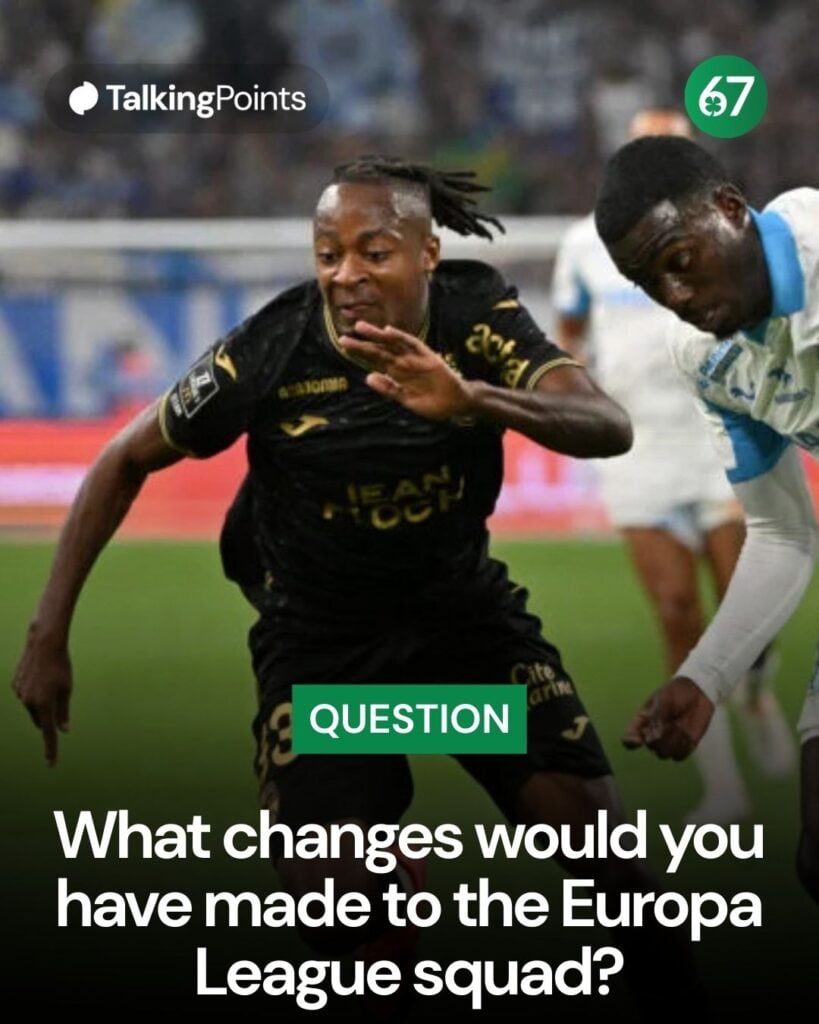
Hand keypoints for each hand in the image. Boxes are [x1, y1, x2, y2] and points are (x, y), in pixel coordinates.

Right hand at [12, 624, 72, 765]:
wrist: (44, 643)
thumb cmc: (61, 666)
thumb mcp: (67, 689)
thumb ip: (63, 712)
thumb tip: (63, 730)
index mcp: (44, 705)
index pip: (49, 734)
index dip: (51, 750)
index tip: (51, 765)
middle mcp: (29, 702)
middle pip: (41, 719)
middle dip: (49, 716)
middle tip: (58, 696)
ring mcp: (20, 694)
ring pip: (33, 706)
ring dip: (41, 701)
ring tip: (49, 679)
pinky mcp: (15, 685)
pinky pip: (26, 695)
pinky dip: (34, 690)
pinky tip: (39, 675)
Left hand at [339, 321, 474, 420]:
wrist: (456, 404)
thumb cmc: (432, 403)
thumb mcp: (406, 400)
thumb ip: (389, 389)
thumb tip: (368, 377)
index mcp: (397, 374)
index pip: (375, 360)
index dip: (360, 353)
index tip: (344, 346)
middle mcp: (403, 363)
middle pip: (379, 350)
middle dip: (362, 344)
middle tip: (344, 337)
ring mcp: (415, 359)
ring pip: (392, 344)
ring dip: (377, 335)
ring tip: (361, 328)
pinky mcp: (428, 357)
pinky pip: (413, 344)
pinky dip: (401, 338)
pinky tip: (388, 332)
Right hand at [622, 676, 714, 760]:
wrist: (696, 693)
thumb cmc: (675, 693)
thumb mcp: (663, 699)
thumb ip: (657, 717)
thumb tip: (654, 738)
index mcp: (642, 722)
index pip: (629, 739)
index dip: (631, 742)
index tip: (638, 740)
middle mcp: (652, 736)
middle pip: (651, 747)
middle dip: (662, 737)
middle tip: (671, 722)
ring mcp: (667, 743)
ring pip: (664, 754)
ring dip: (673, 742)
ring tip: (681, 726)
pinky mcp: (683, 747)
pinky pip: (680, 756)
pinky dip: (684, 747)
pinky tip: (688, 735)